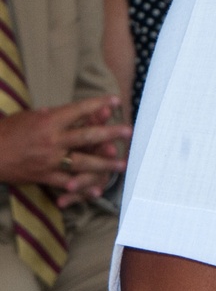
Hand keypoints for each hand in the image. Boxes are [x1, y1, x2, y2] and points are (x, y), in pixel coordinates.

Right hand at [0, 95, 129, 201]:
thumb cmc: (9, 130)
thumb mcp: (32, 116)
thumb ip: (56, 115)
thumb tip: (78, 112)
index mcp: (48, 121)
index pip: (79, 110)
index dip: (98, 104)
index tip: (115, 101)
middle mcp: (51, 140)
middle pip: (86, 137)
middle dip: (109, 133)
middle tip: (128, 131)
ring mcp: (48, 160)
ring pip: (82, 162)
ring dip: (104, 163)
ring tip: (122, 163)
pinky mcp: (43, 177)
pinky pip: (67, 183)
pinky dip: (83, 187)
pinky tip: (98, 189)